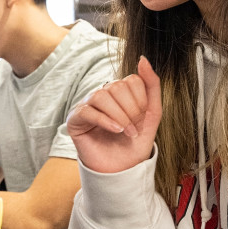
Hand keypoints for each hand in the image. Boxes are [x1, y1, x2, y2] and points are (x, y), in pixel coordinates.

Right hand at [67, 56, 160, 173]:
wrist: (122, 169)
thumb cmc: (135, 143)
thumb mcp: (152, 114)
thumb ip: (152, 85)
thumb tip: (143, 59)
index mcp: (120, 92)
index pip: (132, 80)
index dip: (141, 101)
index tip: (142, 120)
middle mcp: (103, 95)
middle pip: (117, 87)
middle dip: (131, 110)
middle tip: (134, 130)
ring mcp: (87, 105)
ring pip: (101, 96)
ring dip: (119, 116)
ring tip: (125, 132)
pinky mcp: (75, 119)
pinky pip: (88, 111)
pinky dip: (105, 121)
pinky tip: (115, 131)